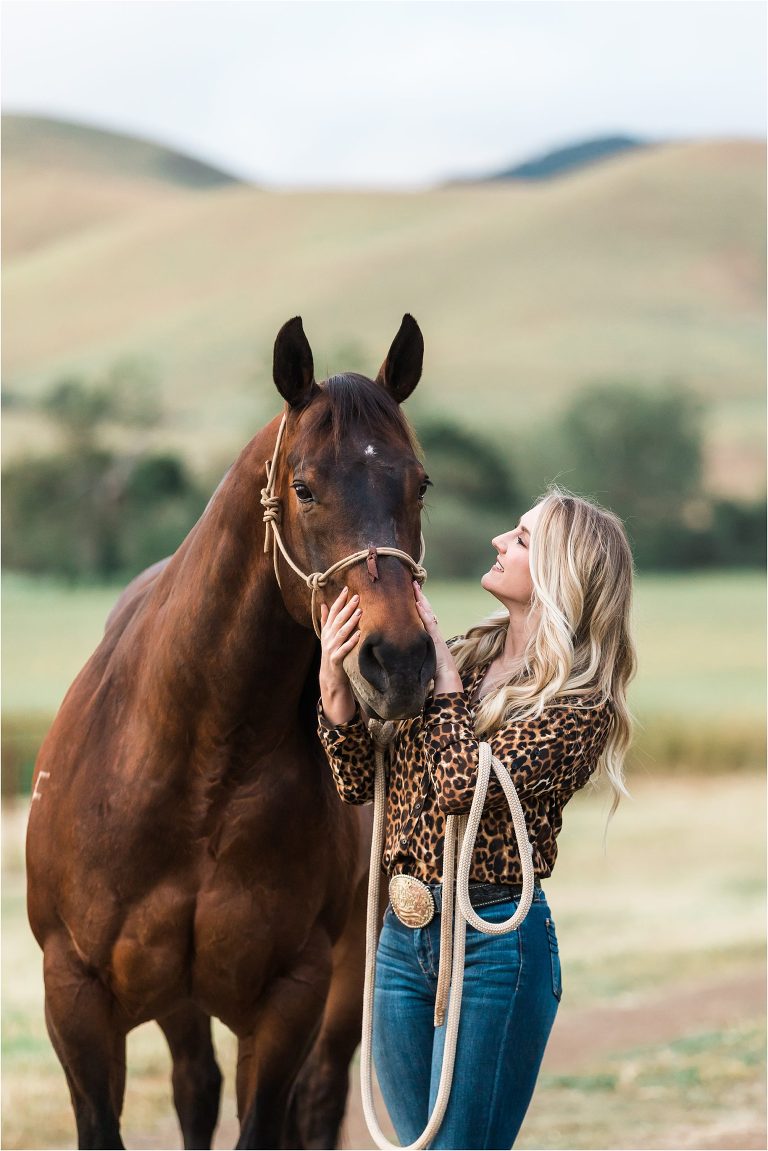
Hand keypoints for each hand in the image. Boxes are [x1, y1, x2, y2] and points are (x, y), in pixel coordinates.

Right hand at [319, 588, 360, 724]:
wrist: (329, 676)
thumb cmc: (331, 653)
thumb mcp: (327, 636)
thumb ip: (325, 620)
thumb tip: (323, 605)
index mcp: (327, 631)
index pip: (332, 612)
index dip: (339, 601)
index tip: (346, 589)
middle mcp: (328, 638)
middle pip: (338, 620)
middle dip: (347, 608)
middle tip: (357, 596)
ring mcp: (331, 648)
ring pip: (341, 632)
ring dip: (351, 622)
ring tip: (360, 612)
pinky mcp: (336, 659)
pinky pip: (344, 649)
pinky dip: (351, 641)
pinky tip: (359, 634)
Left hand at [413, 582, 461, 692]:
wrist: (447, 677)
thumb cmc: (435, 670)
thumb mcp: (424, 656)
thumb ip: (418, 649)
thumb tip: (406, 647)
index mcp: (430, 634)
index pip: (424, 615)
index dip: (418, 603)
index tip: (412, 592)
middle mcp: (433, 631)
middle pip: (426, 610)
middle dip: (419, 596)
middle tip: (413, 583)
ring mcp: (435, 634)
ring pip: (428, 613)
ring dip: (421, 599)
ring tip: (415, 587)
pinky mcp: (435, 639)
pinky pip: (428, 623)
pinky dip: (423, 613)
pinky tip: (417, 604)